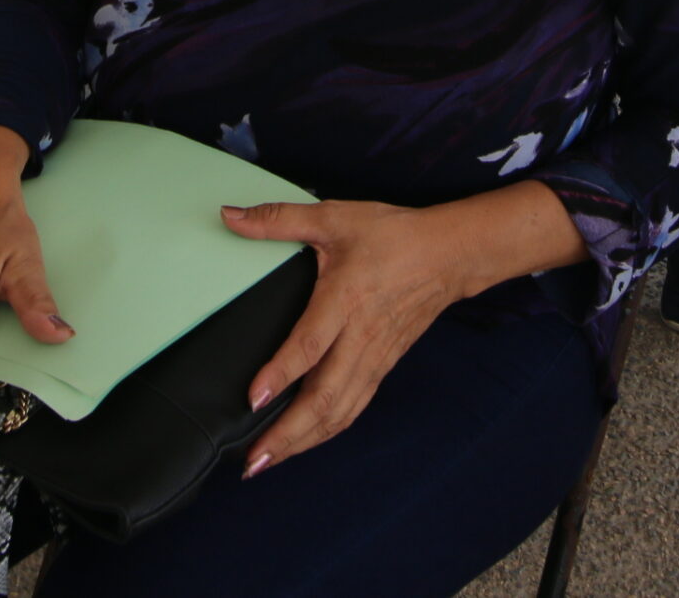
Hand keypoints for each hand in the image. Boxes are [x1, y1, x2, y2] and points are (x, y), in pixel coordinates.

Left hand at [223, 199, 465, 475]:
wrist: (448, 254)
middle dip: (288, 434)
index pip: (310, 346)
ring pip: (339, 411)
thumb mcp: (333, 217)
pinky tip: (306, 441)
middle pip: (324, 398)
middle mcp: (360, 337)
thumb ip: (278, 220)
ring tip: (269, 461)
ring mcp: (374, 357)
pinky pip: (354, 407)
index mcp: (345, 300)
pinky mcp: (382, 366)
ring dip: (304, 441)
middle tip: (253, 461)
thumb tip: (230, 217)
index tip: (253, 399)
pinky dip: (328, 430)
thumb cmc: (392, 236)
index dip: (281, 374)